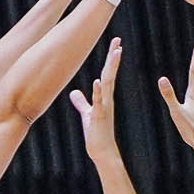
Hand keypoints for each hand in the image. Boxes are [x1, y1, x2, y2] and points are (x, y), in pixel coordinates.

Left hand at [67, 38, 124, 164]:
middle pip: (110, 74)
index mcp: (104, 97)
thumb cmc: (96, 134)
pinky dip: (98, 91)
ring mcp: (104, 107)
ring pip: (108, 84)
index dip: (111, 59)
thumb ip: (82, 102)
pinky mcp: (99, 117)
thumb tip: (74, 92)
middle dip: (113, 57)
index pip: (108, 74)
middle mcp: (107, 99)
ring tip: (116, 53)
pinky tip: (98, 81)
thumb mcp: (87, 114)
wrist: (102, 152)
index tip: (117, 44)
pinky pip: (99, 102)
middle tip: (118, 41)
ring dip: (111, 68)